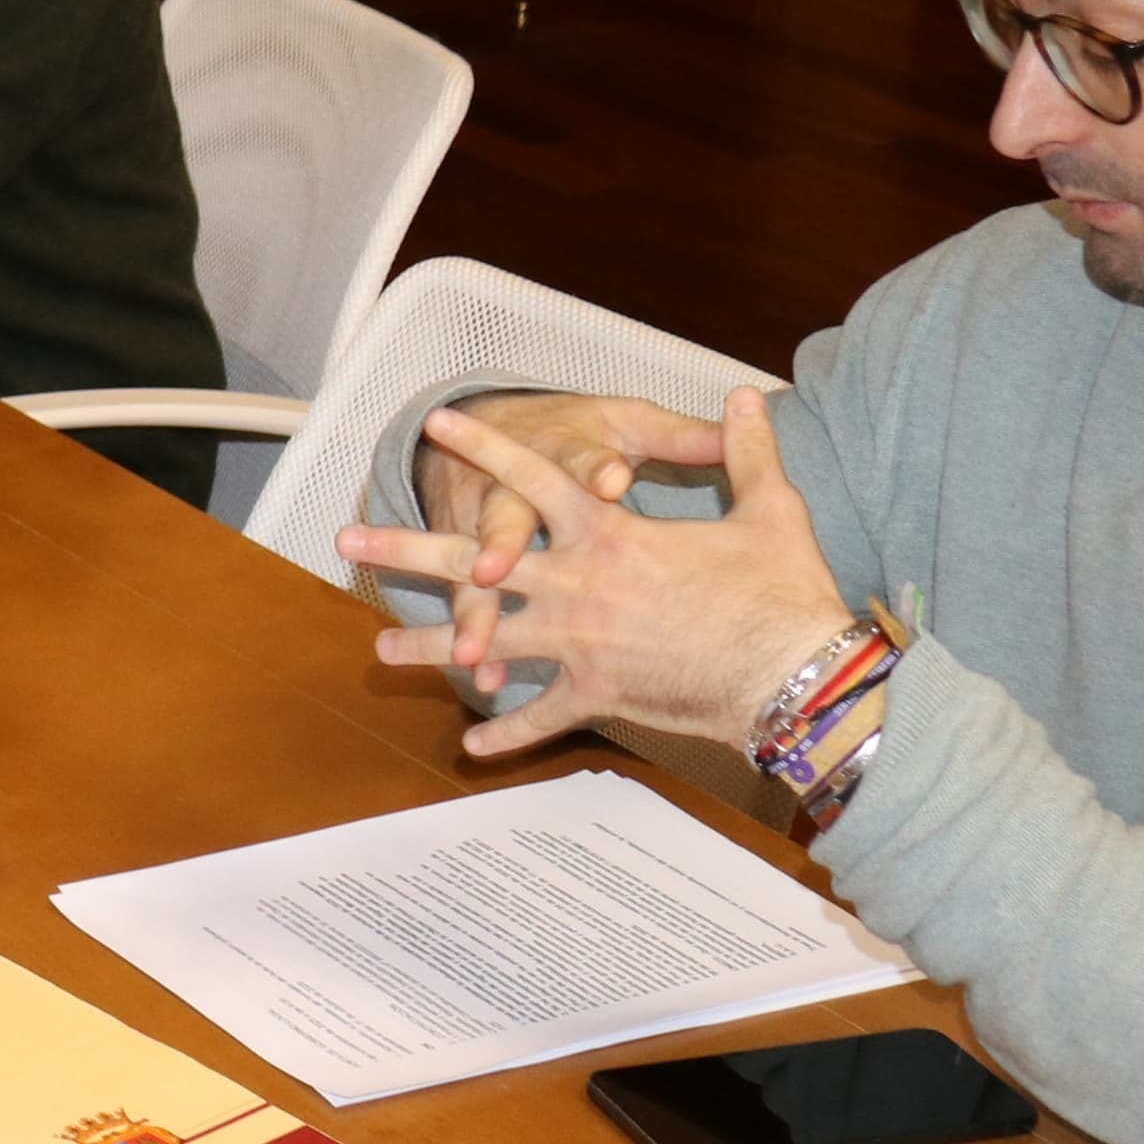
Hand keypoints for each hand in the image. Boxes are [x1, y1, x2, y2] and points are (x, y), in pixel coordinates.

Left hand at [340, 388, 853, 752]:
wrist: (797, 678)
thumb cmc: (785, 593)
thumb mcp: (770, 511)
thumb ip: (745, 451)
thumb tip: (745, 396)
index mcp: (612, 535)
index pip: (536, 479)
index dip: (487, 446)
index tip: (436, 423)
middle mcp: (580, 586)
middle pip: (477, 560)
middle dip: (406, 549)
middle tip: (346, 541)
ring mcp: (581, 644)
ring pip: (489, 639)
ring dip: (432, 643)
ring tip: (380, 646)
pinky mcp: (599, 695)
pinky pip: (542, 716)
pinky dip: (509, 734)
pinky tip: (472, 748)